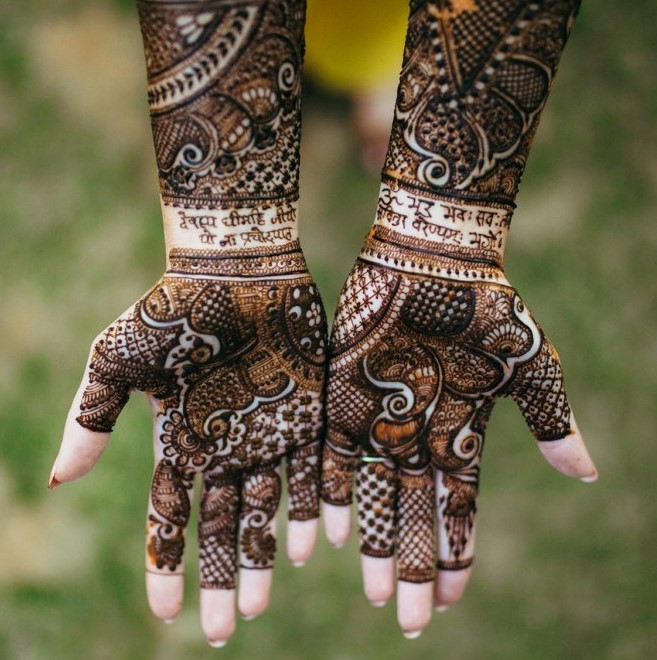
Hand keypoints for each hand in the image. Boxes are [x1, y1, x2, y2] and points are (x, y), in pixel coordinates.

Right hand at [51, 247, 326, 644]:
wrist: (237, 269)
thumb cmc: (173, 309)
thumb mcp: (118, 361)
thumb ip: (91, 417)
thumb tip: (56, 481)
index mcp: (181, 440)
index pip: (169, 517)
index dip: (166, 566)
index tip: (167, 615)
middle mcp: (226, 447)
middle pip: (219, 525)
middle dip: (217, 577)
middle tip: (219, 631)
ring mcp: (268, 434)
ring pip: (265, 509)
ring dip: (261, 557)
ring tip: (257, 604)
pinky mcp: (307, 415)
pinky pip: (311, 472)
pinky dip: (312, 509)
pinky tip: (314, 546)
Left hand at [321, 237, 595, 635]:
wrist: (431, 259)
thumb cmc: (486, 308)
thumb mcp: (527, 365)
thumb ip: (549, 419)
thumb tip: (588, 475)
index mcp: (461, 433)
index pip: (459, 509)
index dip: (458, 555)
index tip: (451, 601)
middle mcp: (417, 435)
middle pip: (415, 515)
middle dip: (415, 566)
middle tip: (410, 621)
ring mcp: (379, 418)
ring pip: (373, 496)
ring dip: (374, 544)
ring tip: (374, 593)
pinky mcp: (343, 396)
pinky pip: (333, 455)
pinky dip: (331, 495)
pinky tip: (328, 537)